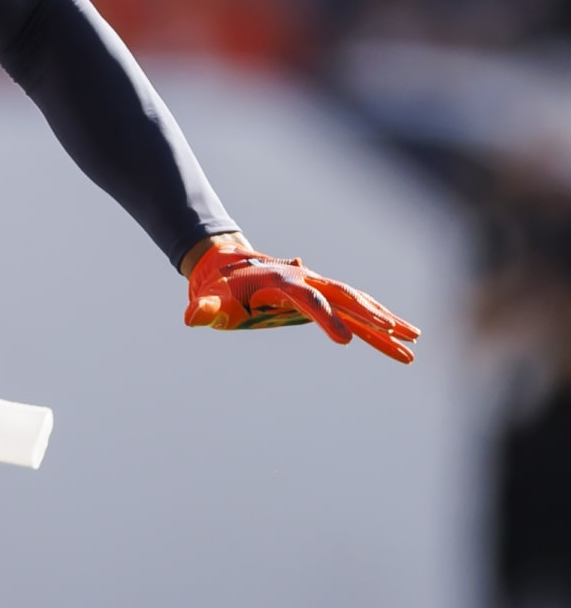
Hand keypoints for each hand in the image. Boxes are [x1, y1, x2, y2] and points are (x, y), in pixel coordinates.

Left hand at [183, 240, 417, 363]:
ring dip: (385, 320)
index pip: (308, 300)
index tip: (345, 341)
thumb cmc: (217, 289)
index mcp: (281, 281)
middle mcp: (305, 280)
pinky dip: (377, 323)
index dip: (325, 319)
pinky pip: (354, 311)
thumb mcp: (207, 300)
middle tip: (399, 335)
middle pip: (344, 297)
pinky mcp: (321, 299)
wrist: (226, 266)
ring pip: (357, 303)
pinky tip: (400, 339)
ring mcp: (316, 288)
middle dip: (372, 316)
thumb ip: (203, 309)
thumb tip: (193, 317)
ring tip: (415, 339)